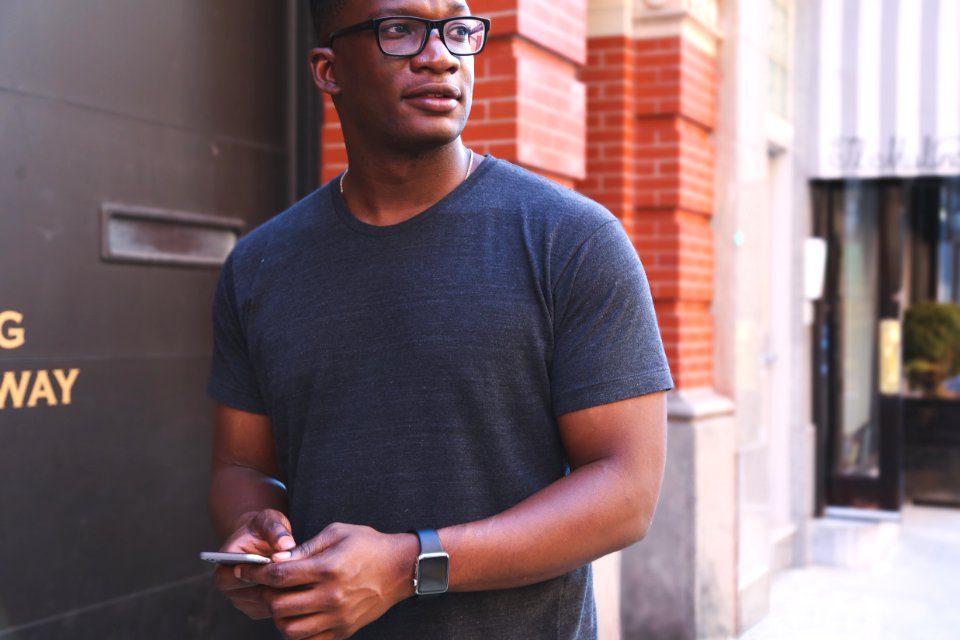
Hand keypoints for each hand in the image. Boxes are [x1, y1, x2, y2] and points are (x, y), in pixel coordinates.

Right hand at [212, 509, 296, 619]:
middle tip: (298, 574)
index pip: (232, 579)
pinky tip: (301, 586)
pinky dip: (287, 600)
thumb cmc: (263, 528)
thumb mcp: (268, 521)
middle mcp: (229, 588)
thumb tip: (286, 546)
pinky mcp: (257, 609)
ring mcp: (243, 601)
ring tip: (303, 578)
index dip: (256, 574)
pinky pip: (273, 611)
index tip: (279, 565)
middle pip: (251, 596)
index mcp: (223, 566)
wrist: (264, 539)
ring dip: (283, 594)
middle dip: (275, 585)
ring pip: (265, 605)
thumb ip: (275, 530)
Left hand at [235, 522, 417, 639]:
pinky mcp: (343, 630)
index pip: (280, 576)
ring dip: (278, 615)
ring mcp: (337, 617)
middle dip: (264, 594)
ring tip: (280, 601)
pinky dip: (296, 629)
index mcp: (328, 568)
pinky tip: (297, 613)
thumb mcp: (336, 533)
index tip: (245, 569)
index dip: (256, 573)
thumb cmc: (368, 545)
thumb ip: (304, 548)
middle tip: (262, 586)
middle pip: (279, 605)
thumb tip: (276, 560)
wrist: (400, 569)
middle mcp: (331, 596)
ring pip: (289, 628)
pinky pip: (308, 639)